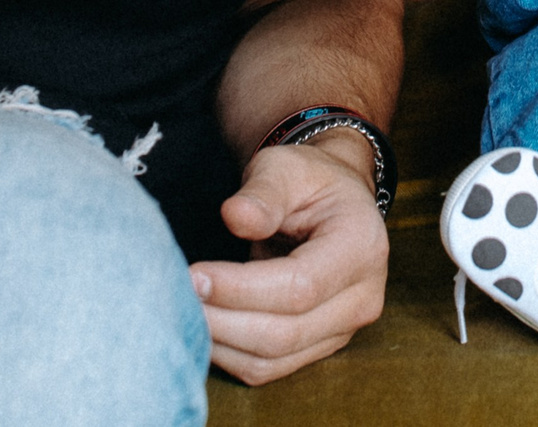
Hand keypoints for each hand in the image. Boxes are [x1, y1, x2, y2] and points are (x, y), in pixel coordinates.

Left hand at [191, 133, 388, 385]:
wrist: (330, 202)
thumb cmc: (306, 181)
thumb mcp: (286, 169)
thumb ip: (263, 193)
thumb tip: (234, 216)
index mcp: (361, 246)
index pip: (299, 287)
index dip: (240, 289)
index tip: (193, 275)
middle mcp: (362, 297)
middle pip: (284, 334)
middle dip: (222, 321)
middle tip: (174, 297)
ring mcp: (343, 328)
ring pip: (271, 360)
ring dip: (219, 343)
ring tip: (181, 310)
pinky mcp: (319, 345)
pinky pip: (267, 368)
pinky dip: (228, 353)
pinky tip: (202, 325)